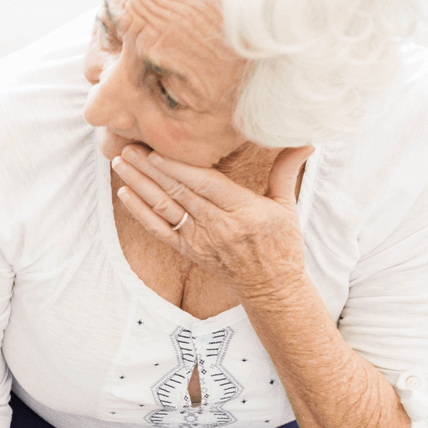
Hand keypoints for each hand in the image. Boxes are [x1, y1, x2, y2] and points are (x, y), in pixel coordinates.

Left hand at [111, 143, 314, 302]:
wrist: (270, 287)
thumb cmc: (280, 244)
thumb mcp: (287, 206)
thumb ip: (286, 171)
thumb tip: (307, 140)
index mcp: (244, 211)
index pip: (205, 184)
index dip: (178, 168)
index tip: (156, 149)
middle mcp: (218, 226)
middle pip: (178, 192)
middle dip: (149, 169)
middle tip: (127, 146)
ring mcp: (199, 240)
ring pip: (164, 208)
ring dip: (139, 185)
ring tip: (121, 163)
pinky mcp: (187, 251)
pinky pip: (158, 229)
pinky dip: (139, 211)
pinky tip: (125, 193)